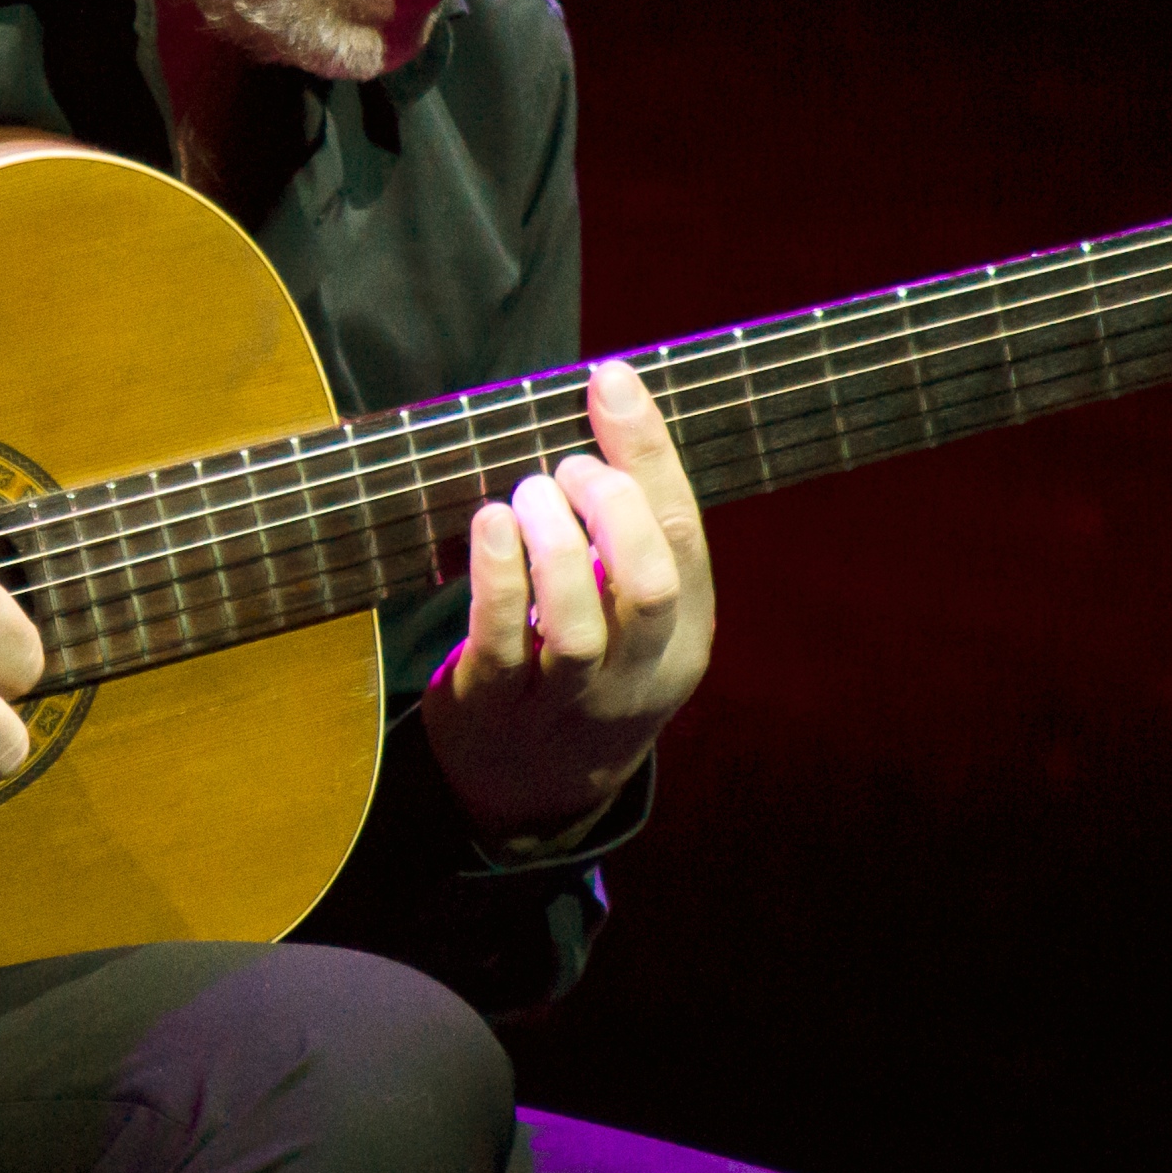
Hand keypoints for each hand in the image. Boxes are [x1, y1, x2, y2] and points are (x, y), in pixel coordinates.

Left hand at [420, 361, 715, 848]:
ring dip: (550, 543)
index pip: (683, 536)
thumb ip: (628, 527)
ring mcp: (566, 702)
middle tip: (565, 468)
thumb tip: (603, 395)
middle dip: (611, 506)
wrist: (537, 791)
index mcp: (682, 636)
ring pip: (575, 626)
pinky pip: (500, 646)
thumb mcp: (630, 610)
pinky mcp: (496, 712)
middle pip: (651, 587)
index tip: (611, 381)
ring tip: (525, 493)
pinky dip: (495, 578)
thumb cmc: (583, 661)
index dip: (649, 453)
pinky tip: (489, 524)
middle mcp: (636, 674)